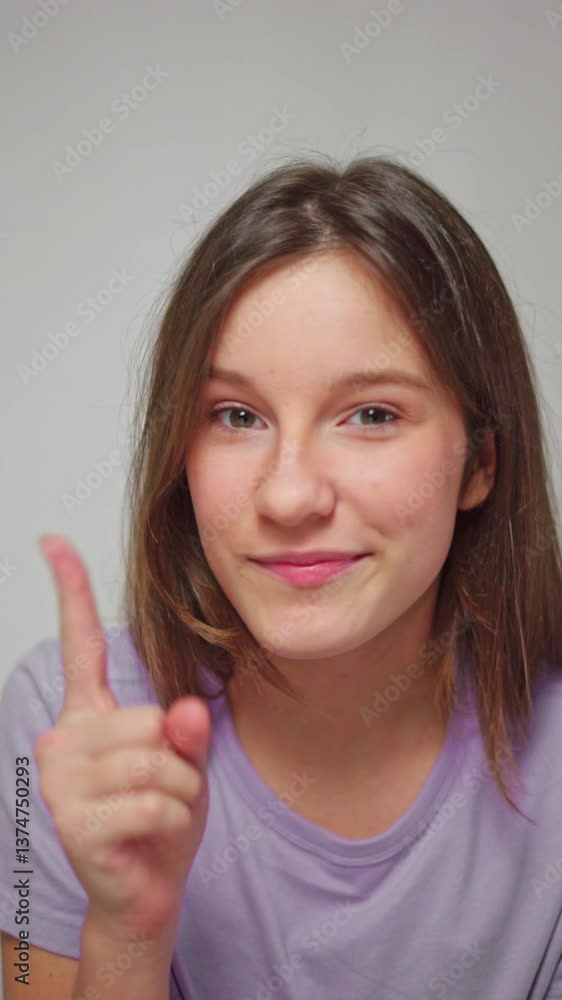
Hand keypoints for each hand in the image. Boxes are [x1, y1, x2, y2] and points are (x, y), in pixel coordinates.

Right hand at [34, 535, 210, 945]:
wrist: (146, 893)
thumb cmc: (162, 818)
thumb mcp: (185, 764)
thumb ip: (185, 732)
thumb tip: (181, 714)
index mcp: (90, 715)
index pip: (81, 645)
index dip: (70, 591)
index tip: (53, 542)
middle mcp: (65, 736)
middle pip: (150, 719)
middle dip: (178, 759)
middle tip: (162, 790)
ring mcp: (63, 778)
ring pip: (157, 760)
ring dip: (180, 791)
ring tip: (159, 811)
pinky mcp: (74, 818)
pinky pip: (155, 800)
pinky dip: (172, 818)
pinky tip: (151, 835)